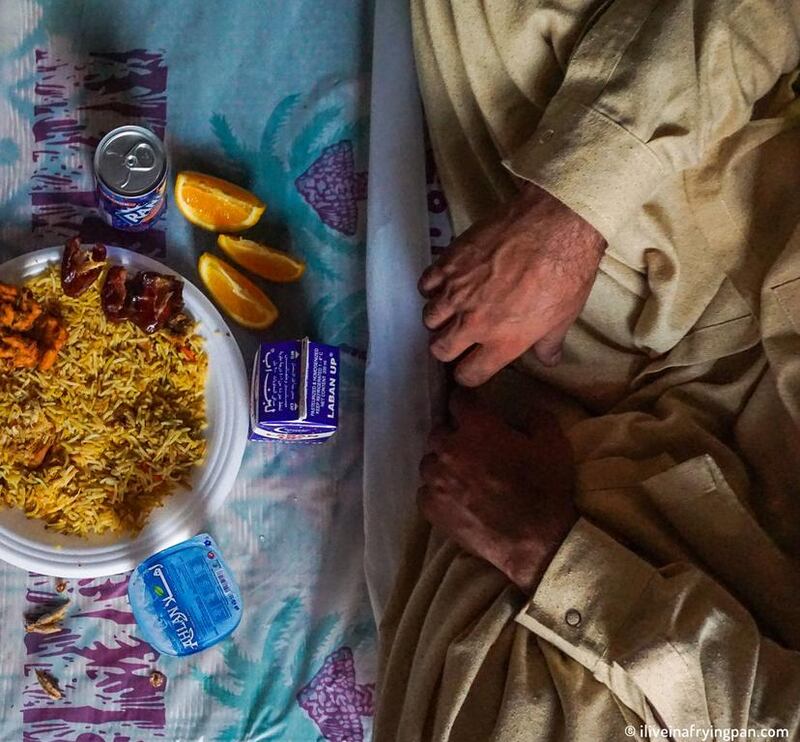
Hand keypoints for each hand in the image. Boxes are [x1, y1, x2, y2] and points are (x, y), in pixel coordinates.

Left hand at [418, 392, 577, 592]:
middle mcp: (450, 449)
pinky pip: (425, 490)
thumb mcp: (554, 443)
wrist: (535, 542)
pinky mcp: (430, 507)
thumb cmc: (545, 489)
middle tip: (472, 447)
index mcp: (477, 428)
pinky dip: (437, 491)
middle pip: (439, 431)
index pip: (458, 400)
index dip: (466, 402)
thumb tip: (525, 410)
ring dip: (442, 463)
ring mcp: (436, 480)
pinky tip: (455, 498)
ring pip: (429, 461)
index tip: (472, 407)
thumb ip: (536, 417)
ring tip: (461, 475)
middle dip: (454, 434)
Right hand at [419, 183, 605, 386]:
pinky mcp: (448, 263)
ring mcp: (456, 292)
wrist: (555, 224)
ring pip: (428, 319)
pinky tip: (447, 284)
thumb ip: (548, 344)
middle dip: (448, 347)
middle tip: (458, 336)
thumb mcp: (564, 317)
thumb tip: (547, 360)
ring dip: (439, 318)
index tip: (471, 365)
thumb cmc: (565, 273)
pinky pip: (425, 286)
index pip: (468, 375)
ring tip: (452, 308)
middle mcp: (473, 323)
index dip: (469, 373)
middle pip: (439, 350)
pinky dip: (433, 288)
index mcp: (502, 342)